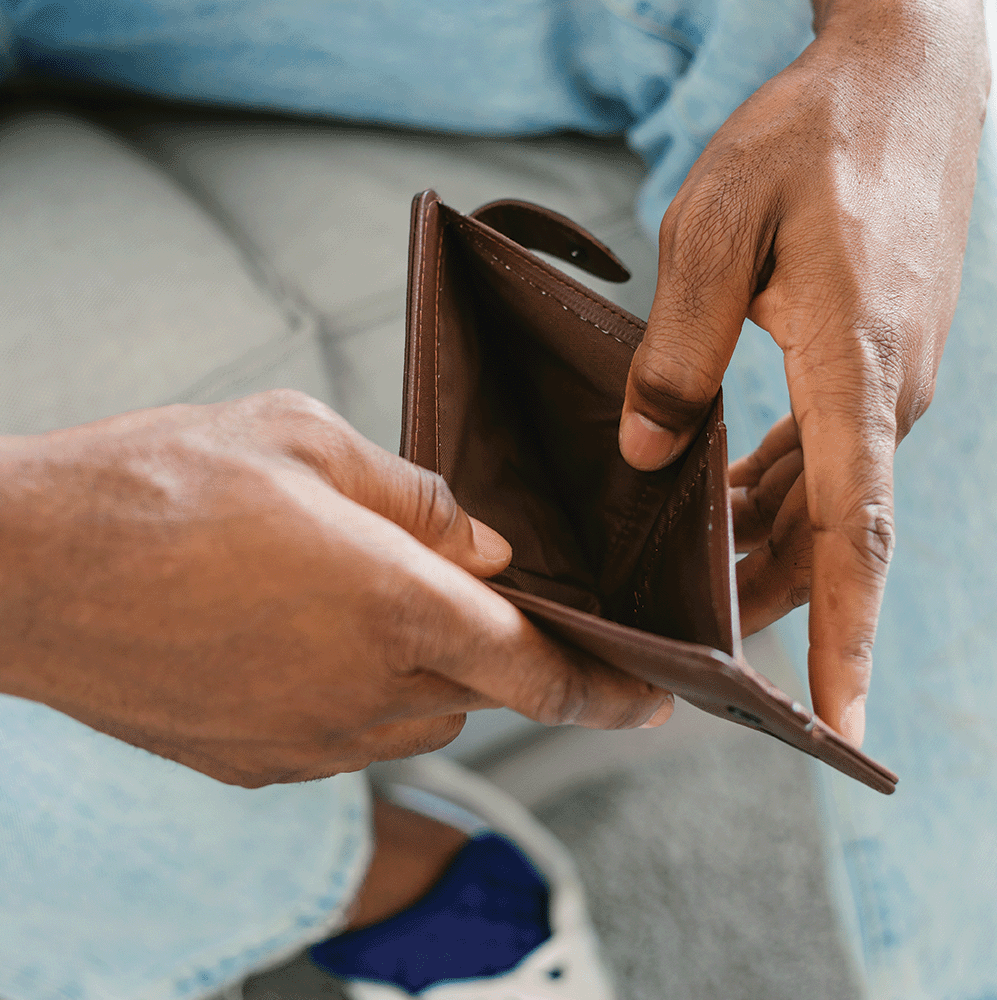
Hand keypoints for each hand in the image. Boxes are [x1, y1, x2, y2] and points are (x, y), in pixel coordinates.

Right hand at [0, 391, 671, 785]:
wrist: (29, 568)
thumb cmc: (164, 486)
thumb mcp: (307, 443)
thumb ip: (421, 500)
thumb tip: (487, 547)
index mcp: (396, 606)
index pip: (539, 671)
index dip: (607, 693)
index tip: (651, 703)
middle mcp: (366, 692)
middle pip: (480, 691)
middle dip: (494, 651)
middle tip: (462, 597)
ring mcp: (311, 743)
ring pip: (416, 716)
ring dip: (421, 668)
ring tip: (357, 599)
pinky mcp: (260, 765)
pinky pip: (348, 735)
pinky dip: (357, 691)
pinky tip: (300, 636)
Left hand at [618, 1, 989, 743]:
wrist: (901, 79)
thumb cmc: (810, 140)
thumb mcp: (713, 232)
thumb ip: (676, 353)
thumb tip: (647, 455)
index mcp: (857, 372)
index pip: (855, 535)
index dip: (846, 638)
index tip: (837, 724)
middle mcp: (884, 398)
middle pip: (828, 539)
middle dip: (771, 605)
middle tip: (704, 656)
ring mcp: (882, 385)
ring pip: (821, 504)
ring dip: (762, 549)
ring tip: (693, 583)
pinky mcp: (868, 364)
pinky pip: (821, 457)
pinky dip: (772, 493)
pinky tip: (723, 502)